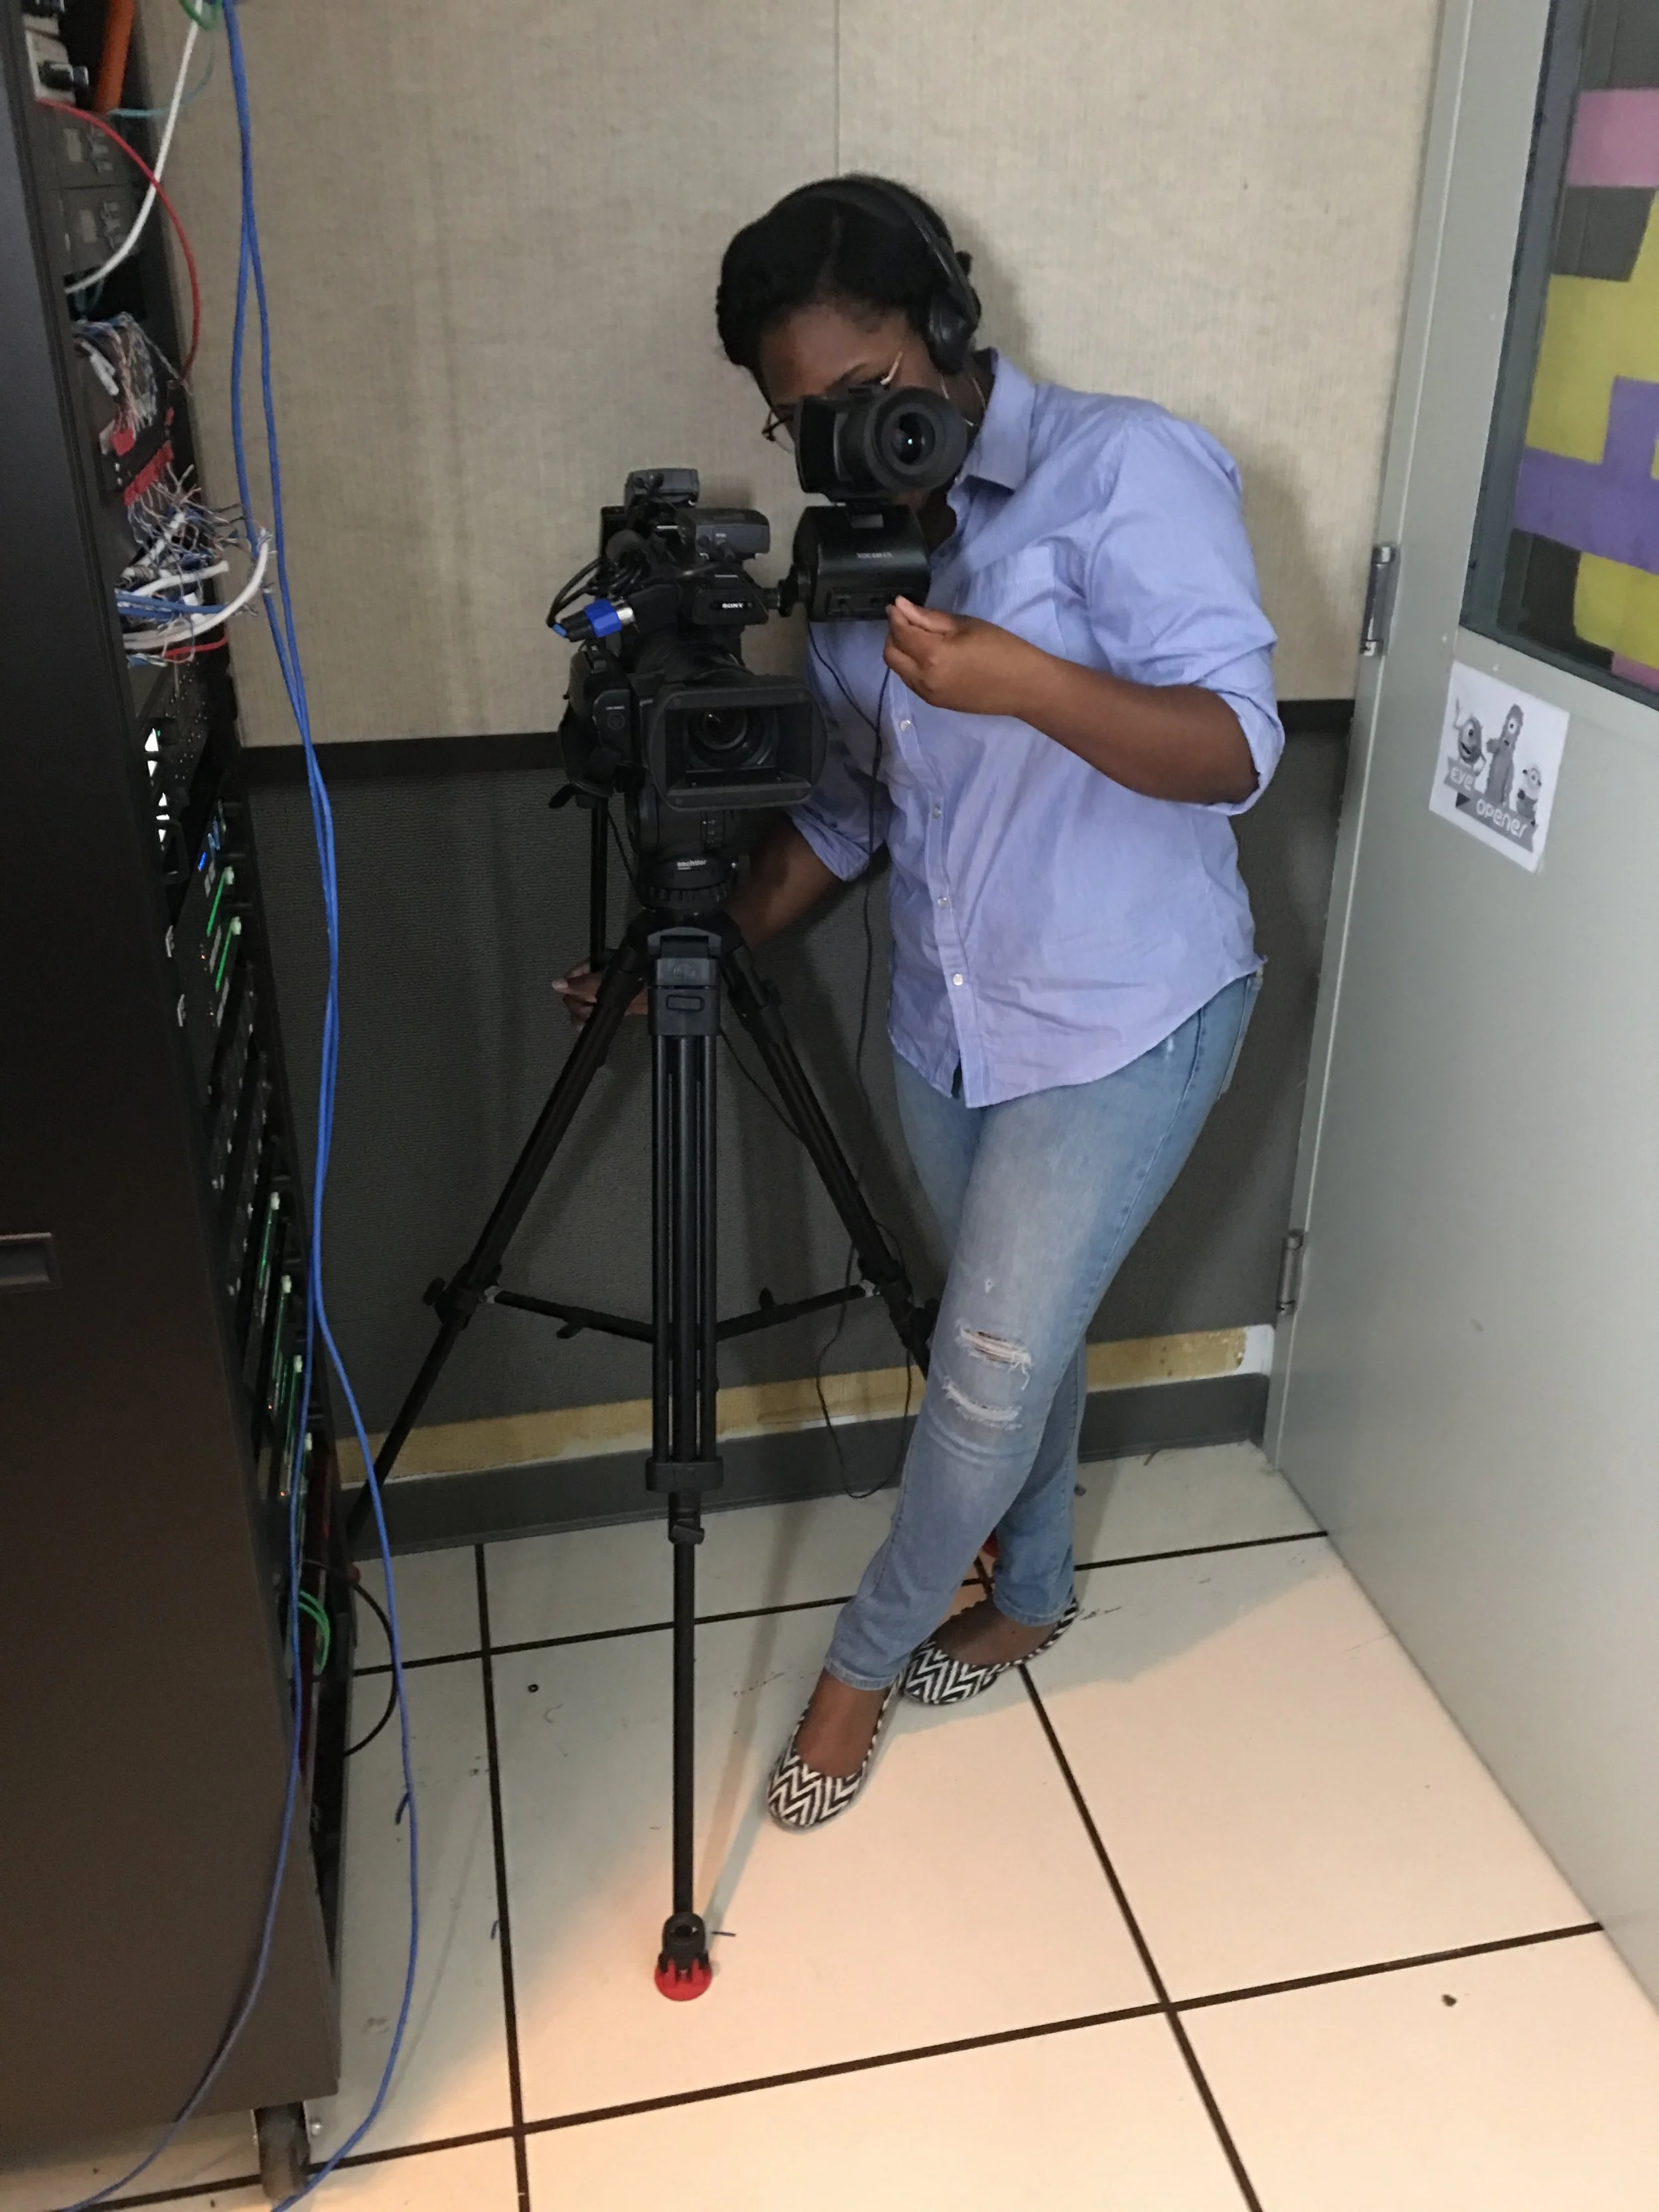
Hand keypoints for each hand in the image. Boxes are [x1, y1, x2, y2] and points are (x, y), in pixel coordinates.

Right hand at [552, 958, 646, 1027]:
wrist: (659, 993)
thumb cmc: (636, 981)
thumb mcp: (606, 982)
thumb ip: (581, 985)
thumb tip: (556, 984)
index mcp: (594, 966)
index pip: (571, 978)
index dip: (572, 991)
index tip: (580, 1002)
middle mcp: (595, 978)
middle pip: (573, 995)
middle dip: (578, 1007)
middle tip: (590, 1011)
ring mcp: (602, 994)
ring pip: (580, 1006)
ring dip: (581, 1016)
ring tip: (589, 1021)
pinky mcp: (609, 1007)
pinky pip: (591, 1015)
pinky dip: (587, 1022)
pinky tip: (587, 1028)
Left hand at [882, 596, 1048, 717]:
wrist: (1024, 687)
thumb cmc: (1001, 648)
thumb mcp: (966, 625)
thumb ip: (929, 618)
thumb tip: (901, 606)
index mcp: (933, 656)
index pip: (900, 633)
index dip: (895, 616)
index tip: (897, 604)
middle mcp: (923, 679)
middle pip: (891, 655)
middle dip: (894, 635)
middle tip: (909, 621)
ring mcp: (928, 695)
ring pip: (899, 670)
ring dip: (902, 652)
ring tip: (922, 638)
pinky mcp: (935, 703)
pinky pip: (911, 681)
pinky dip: (912, 666)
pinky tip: (930, 656)